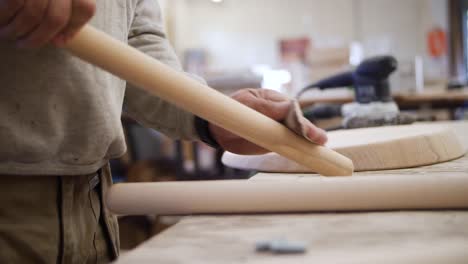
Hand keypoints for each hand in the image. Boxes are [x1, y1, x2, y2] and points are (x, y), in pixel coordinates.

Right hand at [0, 0, 94, 47]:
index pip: (85, 8)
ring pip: (33, 14)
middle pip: (57, 18)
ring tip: (7, 34)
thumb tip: (59, 41)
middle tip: (23, 44)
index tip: (58, 40)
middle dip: (39, 38)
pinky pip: (13, 4)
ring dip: (17, 31)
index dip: (73, 29)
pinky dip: (4, 18)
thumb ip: (59, 13)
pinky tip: (0, 22)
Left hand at [209, 88, 327, 154]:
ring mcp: (278, 129)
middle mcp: (280, 114)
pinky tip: (309, 152)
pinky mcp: (274, 141)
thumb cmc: (232, 109)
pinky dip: (298, 148)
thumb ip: (266, 106)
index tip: (304, 127)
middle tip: (319, 139)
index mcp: (275, 100)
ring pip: (296, 134)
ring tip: (320, 144)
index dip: (299, 118)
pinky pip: (288, 145)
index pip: (291, 109)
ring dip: (307, 140)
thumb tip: (288, 106)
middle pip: (298, 122)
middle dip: (308, 130)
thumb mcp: (247, 103)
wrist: (217, 128)